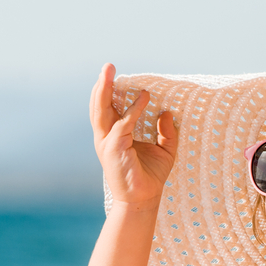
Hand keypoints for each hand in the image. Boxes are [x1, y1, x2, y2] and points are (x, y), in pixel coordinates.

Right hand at [91, 64, 178, 207]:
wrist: (144, 199)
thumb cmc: (150, 176)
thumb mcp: (164, 150)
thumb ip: (166, 132)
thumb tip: (167, 112)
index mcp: (114, 135)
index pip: (108, 108)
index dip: (110, 91)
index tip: (116, 74)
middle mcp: (106, 137)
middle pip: (99, 106)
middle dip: (103, 85)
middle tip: (108, 66)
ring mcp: (107, 143)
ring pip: (102, 111)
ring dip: (105, 90)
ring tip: (109, 73)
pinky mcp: (114, 149)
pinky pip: (124, 124)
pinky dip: (134, 109)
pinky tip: (144, 97)